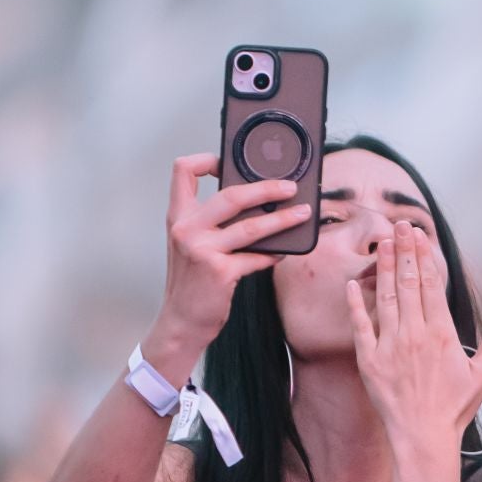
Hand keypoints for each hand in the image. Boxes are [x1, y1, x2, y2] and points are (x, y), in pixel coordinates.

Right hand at [149, 153, 310, 374]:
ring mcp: (202, 250)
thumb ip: (210, 224)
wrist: (181, 322)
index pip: (182, 171)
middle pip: (230, 195)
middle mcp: (186, 229)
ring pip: (251, 226)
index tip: (229, 161)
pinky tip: (284, 252)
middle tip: (289, 187)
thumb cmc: (191, 283)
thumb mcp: (190, 246)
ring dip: (282, 220)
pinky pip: (255, 258)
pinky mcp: (219, 272)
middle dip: (266, 188)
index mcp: (178, 217)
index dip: (206, 159)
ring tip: (302, 214)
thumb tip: (254, 205)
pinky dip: (273, 255)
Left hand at [346, 220, 481, 452]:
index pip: (430, 285)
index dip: (423, 256)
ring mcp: (390, 346)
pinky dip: (355, 304)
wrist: (423, 437)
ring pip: (385, 297)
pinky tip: (352, 283)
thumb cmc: (455, 408)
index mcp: (441, 333)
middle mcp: (414, 334)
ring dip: (381, 268)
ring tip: (380, 243)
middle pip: (407, 283)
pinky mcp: (370, 360)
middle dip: (402, 251)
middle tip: (399, 225)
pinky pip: (360, 326)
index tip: (418, 235)